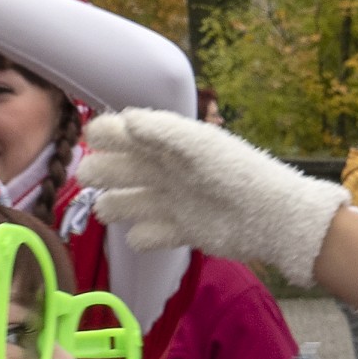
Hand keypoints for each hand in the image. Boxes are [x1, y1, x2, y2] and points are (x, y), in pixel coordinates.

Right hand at [79, 109, 352, 283]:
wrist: (270, 217)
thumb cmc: (235, 172)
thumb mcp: (198, 145)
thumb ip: (162, 132)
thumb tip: (126, 121)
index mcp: (171, 145)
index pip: (129, 134)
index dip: (108, 134)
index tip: (90, 138)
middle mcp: (168, 171)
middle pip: (124, 169)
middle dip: (103, 170)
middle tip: (87, 175)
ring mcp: (174, 202)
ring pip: (132, 202)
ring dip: (116, 205)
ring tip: (103, 209)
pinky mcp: (183, 231)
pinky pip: (152, 235)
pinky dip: (143, 237)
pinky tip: (138, 238)